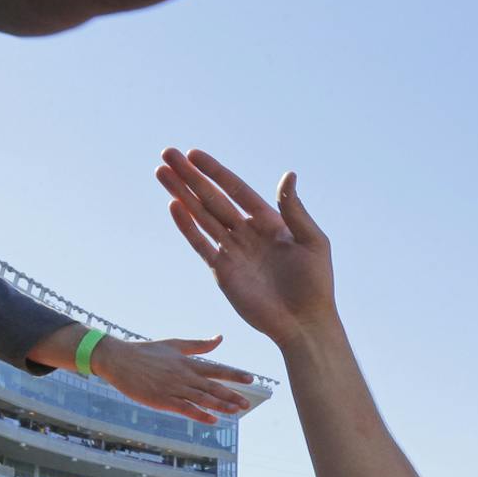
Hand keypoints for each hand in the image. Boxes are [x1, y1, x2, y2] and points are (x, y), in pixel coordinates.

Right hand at [83, 334, 255, 424]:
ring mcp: (173, 388)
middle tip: (247, 403)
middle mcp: (184, 375)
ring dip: (220, 405)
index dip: (234, 374)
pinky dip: (200, 414)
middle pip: (213, 386)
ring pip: (202, 398)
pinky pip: (185, 409)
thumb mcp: (175, 344)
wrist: (118, 359)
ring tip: (236, 411)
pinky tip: (213, 420)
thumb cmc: (146, 352)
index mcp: (187, 362)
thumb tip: (220, 338)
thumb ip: (199, 345)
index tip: (251, 378)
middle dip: (231, 395)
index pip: (216, 369)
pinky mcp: (162, 400)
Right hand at [159, 150, 338, 345]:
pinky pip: (201, 244)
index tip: (194, 154)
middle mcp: (247, 233)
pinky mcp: (223, 272)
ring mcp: (233, 252)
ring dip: (181, 195)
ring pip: (202, 216)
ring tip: (161, 172)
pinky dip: (187, 226)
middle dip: (190, 177)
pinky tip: (174, 206)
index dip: (216, 172)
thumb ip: (294, 209)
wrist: (303, 323)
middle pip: (213, 198)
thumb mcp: (312, 241)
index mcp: (269, 222)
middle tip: (167, 153)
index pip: (237, 190)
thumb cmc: (315, 284)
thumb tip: (288, 174)